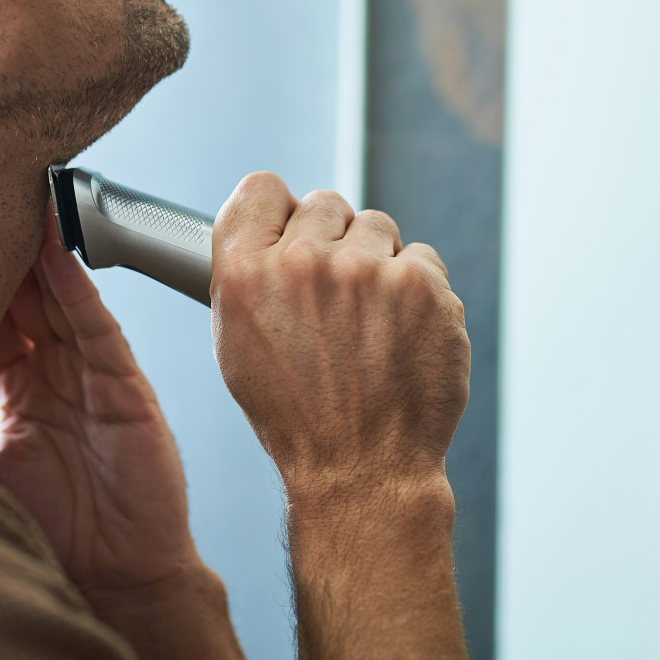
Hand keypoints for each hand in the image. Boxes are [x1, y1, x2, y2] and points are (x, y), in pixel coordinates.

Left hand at [0, 210, 203, 605]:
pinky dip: (72, 281)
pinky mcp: (122, 382)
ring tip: (7, 204)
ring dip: (34, 255)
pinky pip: (93, 320)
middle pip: (23, 304)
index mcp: (22, 401)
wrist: (113, 586)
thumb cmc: (47, 541)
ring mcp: (92, 377)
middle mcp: (57, 381)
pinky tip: (51, 243)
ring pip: (56, 300)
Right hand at [209, 174, 469, 502]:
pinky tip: (403, 335)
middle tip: (337, 302)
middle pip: (325, 203)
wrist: (361, 470)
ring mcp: (366, 270)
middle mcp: (302, 262)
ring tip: (371, 325)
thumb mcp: (238, 346)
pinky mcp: (421, 284)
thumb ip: (248, 276)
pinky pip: (422, 258)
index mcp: (243, 273)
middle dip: (333, 242)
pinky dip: (419, 291)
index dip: (280, 211)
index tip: (292, 231)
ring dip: (379, 264)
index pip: (261, 188)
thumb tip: (270, 228)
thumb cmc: (298, 417)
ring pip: (378, 228)